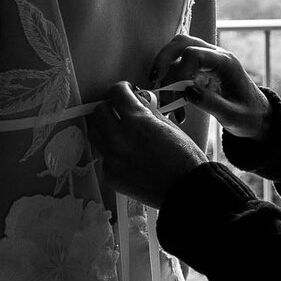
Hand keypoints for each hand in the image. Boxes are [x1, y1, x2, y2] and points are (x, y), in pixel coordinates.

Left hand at [88, 81, 209, 207]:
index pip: (116, 93)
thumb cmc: (185, 159)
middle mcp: (119, 138)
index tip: (126, 91)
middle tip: (121, 110)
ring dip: (105, 127)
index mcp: (138, 122)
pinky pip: (103, 155)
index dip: (122, 88)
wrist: (186, 191)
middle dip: (111, 107)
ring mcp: (111, 159)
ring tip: (120, 130)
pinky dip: (112, 151)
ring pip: (95, 133)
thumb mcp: (170, 126)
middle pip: (99, 111)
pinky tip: (128, 154)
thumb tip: (138, 100)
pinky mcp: (109, 175)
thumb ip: (148, 111)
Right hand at [149, 35, 272, 142]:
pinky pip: (178, 71)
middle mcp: (215, 56)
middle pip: (182, 43)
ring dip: (165, 77)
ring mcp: (206, 62)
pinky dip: (171, 87)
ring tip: (167, 105)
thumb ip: (212, 104)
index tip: (178, 95)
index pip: (194, 53)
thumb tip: (187, 92)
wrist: (259, 118)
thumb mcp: (234, 116)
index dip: (180, 71)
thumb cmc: (250, 116)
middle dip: (163, 60)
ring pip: (176, 55)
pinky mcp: (200, 72)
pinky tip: (175, 108)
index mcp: (226, 62)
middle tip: (153, 81)